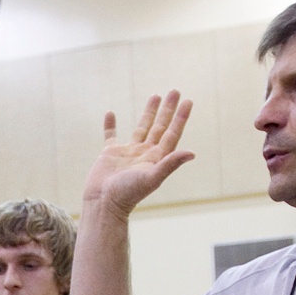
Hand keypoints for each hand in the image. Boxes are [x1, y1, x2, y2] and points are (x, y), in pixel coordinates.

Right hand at [82, 90, 194, 218]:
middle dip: (168, 109)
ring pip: (141, 127)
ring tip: (155, 96)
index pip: (172, 133)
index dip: (180, 118)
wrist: (103, 203)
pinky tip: (111, 113)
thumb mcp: (152, 178)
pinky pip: (110, 135)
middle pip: (159, 127)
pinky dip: (110, 125)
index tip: (188, 101)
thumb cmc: (128, 193)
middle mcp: (144, 153)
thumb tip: (192, 153)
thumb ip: (170, 164)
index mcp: (156, 158)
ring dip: (148, 112)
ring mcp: (127, 153)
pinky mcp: (110, 154)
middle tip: (175, 91)